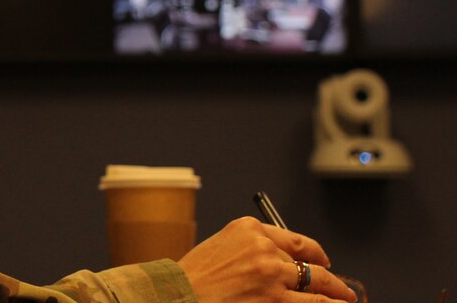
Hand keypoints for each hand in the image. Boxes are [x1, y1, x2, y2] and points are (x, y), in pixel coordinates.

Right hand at [178, 217, 356, 302]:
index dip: (316, 253)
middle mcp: (264, 250)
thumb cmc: (193, 276)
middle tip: (343, 289)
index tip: (323, 260)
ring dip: (337, 296)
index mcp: (249, 229)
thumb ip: (252, 249)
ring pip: (319, 287)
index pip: (296, 240)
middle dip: (332, 279)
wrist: (179, 295)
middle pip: (311, 264)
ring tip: (347, 301)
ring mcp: (272, 278)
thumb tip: (283, 264)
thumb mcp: (221, 247)